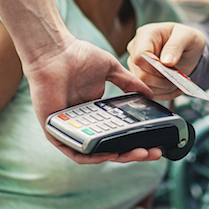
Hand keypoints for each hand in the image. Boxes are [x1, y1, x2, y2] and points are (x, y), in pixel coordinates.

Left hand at [22, 34, 160, 163]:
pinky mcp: (55, 131)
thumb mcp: (111, 70)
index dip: (136, 140)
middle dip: (133, 153)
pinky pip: (75, 151)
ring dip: (118, 156)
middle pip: (111, 146)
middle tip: (153, 152)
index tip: (154, 143)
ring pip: (95, 152)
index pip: (117, 133)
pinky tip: (110, 153)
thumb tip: (150, 93)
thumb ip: (130, 82)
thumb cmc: (77, 56)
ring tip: (138, 153)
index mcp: (95, 112)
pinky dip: (92, 156)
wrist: (54, 51)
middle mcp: (83, 123)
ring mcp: (70, 128)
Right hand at [127, 23, 205, 100]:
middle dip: (162, 81)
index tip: (172, 69)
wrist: (188, 48)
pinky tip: (177, 87)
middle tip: (179, 78)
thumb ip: (176, 46)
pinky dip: (166, 94)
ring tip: (180, 82)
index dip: (155, 68)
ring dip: (165, 88)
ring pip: (144, 87)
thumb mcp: (188, 36)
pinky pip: (150, 93)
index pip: (140, 57)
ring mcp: (136, 65)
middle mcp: (136, 49)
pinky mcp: (141, 78)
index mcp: (146, 35)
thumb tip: (166, 62)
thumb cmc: (187, 38)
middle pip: (141, 75)